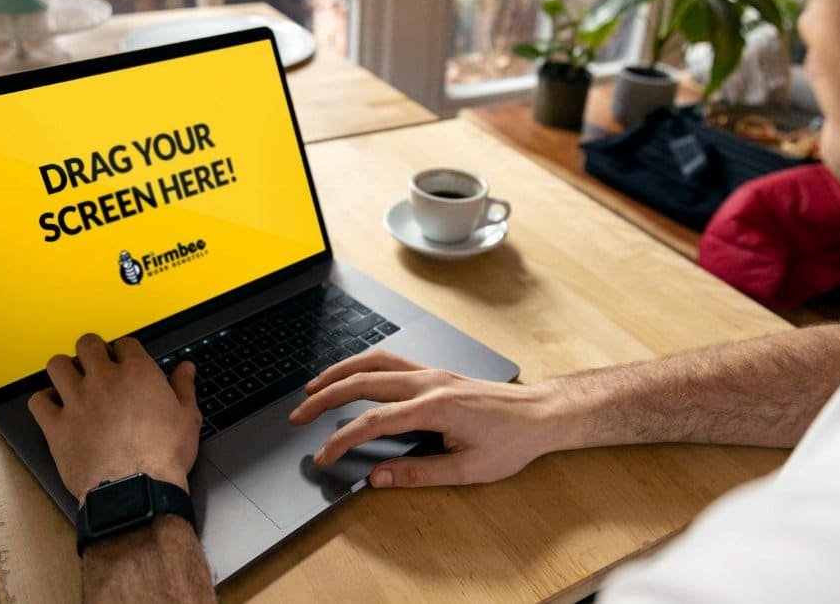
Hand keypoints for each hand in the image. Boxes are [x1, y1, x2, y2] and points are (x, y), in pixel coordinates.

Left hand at [28, 333, 201, 504]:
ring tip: (72, 380)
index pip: (125, 343)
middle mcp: (104, 380)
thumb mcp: (187, 418)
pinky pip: (38, 401)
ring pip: (58, 365)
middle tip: (97, 364)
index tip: (125, 361)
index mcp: (137, 374)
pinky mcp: (57, 427)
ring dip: (65, 369)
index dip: (124, 350)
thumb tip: (185, 369)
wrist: (137, 490)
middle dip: (93, 350)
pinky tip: (54, 407)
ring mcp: (77, 401)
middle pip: (87, 344)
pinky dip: (44, 401)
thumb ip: (184, 387)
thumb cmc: (163, 457)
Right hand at [288, 350, 560, 488]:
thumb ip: (419, 474)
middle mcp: (429, 382)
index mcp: (435, 407)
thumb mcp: (468, 470)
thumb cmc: (512, 441)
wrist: (540, 414)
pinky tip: (351, 376)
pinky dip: (362, 366)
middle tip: (299, 415)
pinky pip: (390, 361)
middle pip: (363, 381)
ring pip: (374, 361)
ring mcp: (432, 373)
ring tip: (313, 388)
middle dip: (325, 397)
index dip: (342, 439)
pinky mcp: (435, 373)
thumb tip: (379, 478)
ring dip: (339, 372)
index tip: (324, 455)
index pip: (374, 421)